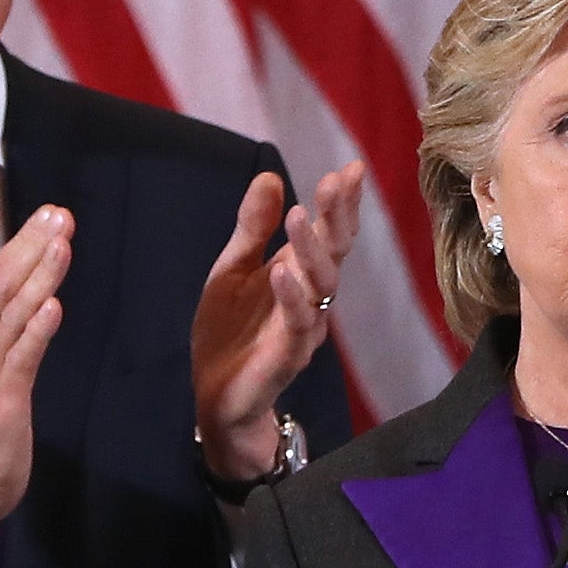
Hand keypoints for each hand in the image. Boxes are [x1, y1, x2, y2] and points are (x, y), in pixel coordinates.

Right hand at [0, 204, 73, 536]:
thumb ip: (13, 327)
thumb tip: (38, 286)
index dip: (24, 241)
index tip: (51, 212)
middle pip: (2, 283)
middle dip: (32, 246)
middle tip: (60, 214)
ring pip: (13, 313)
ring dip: (39, 277)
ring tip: (61, 245)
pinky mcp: (2, 400)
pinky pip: (21, 359)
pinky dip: (37, 331)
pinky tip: (54, 306)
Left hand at [191, 160, 364, 479]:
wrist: (216, 397)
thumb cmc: (230, 332)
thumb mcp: (233, 269)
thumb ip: (253, 228)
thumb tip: (270, 176)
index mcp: (299, 273)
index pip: (329, 232)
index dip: (341, 203)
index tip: (351, 169)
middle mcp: (311, 298)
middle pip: (334, 253)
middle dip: (337, 216)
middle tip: (337, 181)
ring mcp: (302, 328)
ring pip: (320, 286)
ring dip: (311, 250)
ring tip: (301, 216)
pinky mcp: (286, 358)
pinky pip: (296, 325)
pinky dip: (291, 298)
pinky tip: (281, 272)